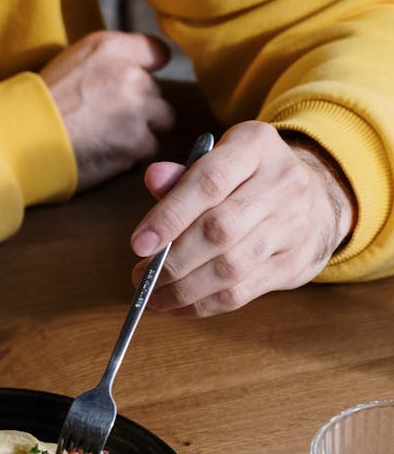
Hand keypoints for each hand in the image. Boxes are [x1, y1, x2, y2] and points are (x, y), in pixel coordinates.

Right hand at [41, 31, 175, 190]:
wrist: (24, 137)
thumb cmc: (42, 102)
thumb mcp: (73, 60)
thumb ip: (110, 58)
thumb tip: (141, 66)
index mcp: (112, 48)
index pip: (157, 52)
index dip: (150, 70)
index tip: (137, 84)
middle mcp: (131, 75)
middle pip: (158, 93)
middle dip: (141, 107)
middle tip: (110, 119)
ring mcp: (138, 111)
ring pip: (160, 121)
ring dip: (142, 131)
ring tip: (110, 137)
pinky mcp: (137, 144)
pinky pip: (149, 148)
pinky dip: (132, 154)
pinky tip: (107, 152)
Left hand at [130, 121, 356, 316]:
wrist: (316, 198)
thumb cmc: (248, 181)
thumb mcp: (219, 161)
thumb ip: (183, 176)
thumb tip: (153, 178)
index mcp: (255, 146)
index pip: (209, 182)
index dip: (169, 216)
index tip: (138, 245)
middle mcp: (281, 183)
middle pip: (219, 230)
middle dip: (172, 261)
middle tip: (141, 277)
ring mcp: (292, 225)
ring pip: (231, 267)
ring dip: (184, 289)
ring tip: (154, 297)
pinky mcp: (293, 263)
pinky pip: (242, 293)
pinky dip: (203, 305)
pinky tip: (177, 307)